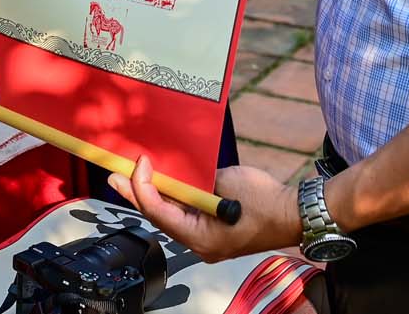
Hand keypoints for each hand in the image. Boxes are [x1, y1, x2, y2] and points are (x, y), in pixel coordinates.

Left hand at [111, 155, 300, 261]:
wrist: (294, 214)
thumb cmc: (265, 200)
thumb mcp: (226, 182)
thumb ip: (196, 182)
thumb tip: (176, 176)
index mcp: (201, 238)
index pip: (159, 212)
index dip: (143, 187)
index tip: (141, 162)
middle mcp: (199, 245)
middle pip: (159, 217)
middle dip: (136, 193)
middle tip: (114, 176)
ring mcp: (206, 241)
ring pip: (170, 218)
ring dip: (152, 196)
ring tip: (129, 177)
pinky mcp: (213, 233)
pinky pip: (185, 217)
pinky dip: (171, 200)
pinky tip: (161, 185)